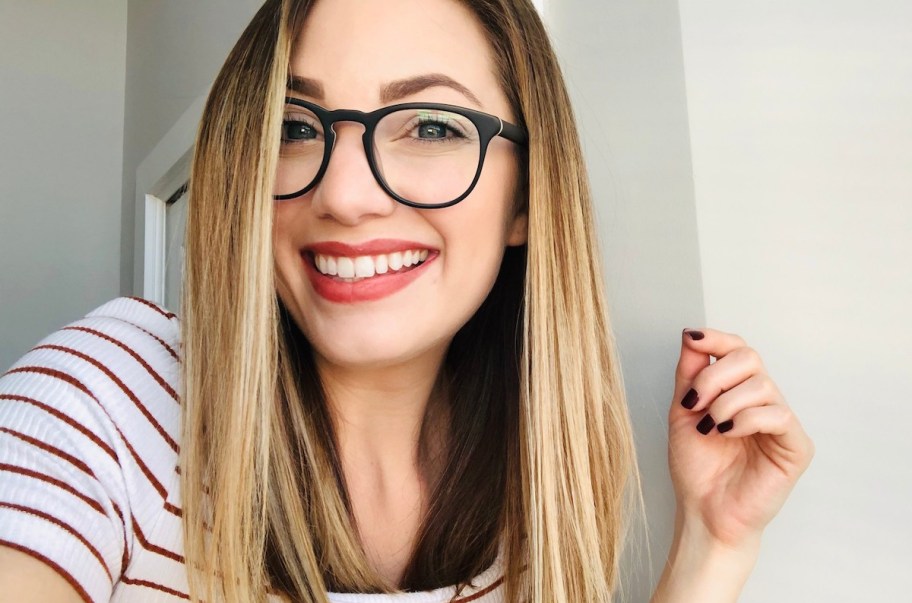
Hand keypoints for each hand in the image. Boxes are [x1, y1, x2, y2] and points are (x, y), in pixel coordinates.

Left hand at [668, 328, 814, 548]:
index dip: (717, 339)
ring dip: (725, 403)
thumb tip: (691, 335)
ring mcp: (781, 423)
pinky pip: (778, 415)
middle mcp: (763, 401)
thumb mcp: (683, 412)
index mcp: (738, 391)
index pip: (737, 350)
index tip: (693, 338)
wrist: (703, 511)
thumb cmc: (696, 468)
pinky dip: (746, 419)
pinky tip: (727, 434)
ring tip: (709, 428)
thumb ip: (690, 374)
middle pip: (750, 357)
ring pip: (762, 385)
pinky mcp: (796, 446)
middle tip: (695, 404)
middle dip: (714, 376)